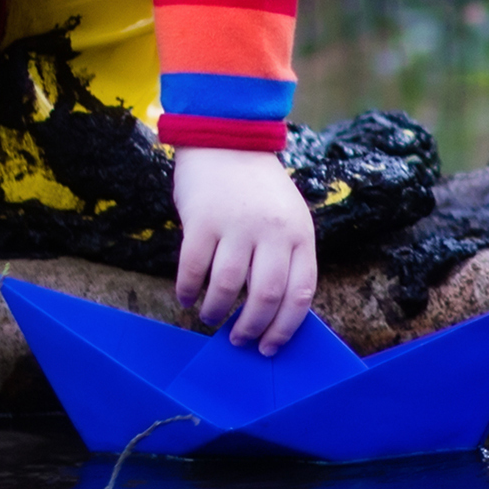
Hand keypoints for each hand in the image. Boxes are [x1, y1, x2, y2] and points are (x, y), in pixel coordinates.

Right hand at [173, 143, 319, 351]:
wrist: (227, 141)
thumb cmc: (259, 190)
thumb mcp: (287, 218)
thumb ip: (285, 257)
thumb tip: (274, 314)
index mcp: (299, 234)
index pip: (300, 293)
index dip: (285, 328)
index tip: (270, 347)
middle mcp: (272, 232)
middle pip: (266, 297)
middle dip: (251, 328)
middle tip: (238, 339)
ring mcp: (236, 225)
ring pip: (227, 287)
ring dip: (216, 312)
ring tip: (211, 317)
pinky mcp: (202, 221)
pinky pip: (193, 269)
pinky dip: (188, 291)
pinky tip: (187, 298)